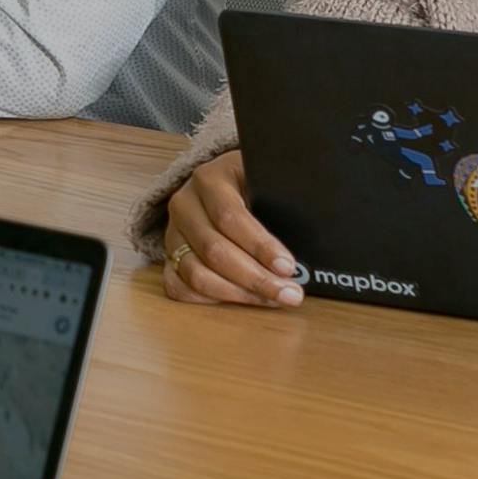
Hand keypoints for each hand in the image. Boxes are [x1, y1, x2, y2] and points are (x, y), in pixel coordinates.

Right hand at [159, 151, 299, 306]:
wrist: (222, 181)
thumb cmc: (252, 183)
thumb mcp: (266, 178)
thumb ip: (282, 199)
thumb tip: (308, 240)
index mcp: (209, 179)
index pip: (230, 217)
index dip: (261, 246)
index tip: (289, 266)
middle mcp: (184, 205)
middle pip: (214, 251)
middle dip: (256, 278)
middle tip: (290, 293)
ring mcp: (173, 234)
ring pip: (197, 274)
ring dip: (238, 294)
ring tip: (272, 300)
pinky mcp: (170, 258)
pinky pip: (179, 287)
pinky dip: (210, 300)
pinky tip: (239, 301)